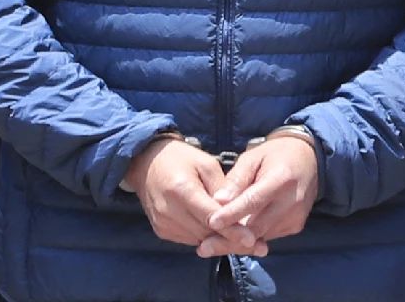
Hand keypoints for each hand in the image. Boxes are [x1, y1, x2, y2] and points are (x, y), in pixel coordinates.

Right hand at [127, 138, 257, 254]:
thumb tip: (238, 211)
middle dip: (232, 239)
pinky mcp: (161, 231)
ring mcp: (163, 223)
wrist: (145, 163)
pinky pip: (190, 238)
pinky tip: (220, 234)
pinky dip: (206, 237)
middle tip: (258, 245)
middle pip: (206, 232)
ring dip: (221, 241)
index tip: (252, 239)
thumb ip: (222, 189)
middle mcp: (169, 211)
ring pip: (200, 239)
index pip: (211, 217)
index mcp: (181, 190)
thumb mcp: (206, 164)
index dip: (233, 230)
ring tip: (244, 242)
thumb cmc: (180, 158)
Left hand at [203, 136, 318, 255]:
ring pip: (260, 237)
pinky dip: (248, 239)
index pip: (253, 201)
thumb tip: (218, 200)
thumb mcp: (253, 157)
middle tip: (204, 247)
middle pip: (256, 227)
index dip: (232, 214)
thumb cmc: (274, 155)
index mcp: (281, 179)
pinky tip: (230, 239)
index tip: (211, 223)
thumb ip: (236, 179)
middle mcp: (292, 202)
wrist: (309, 161)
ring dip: (236, 242)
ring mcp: (295, 217)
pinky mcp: (295, 226)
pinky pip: (267, 236)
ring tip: (211, 245)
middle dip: (229, 239)